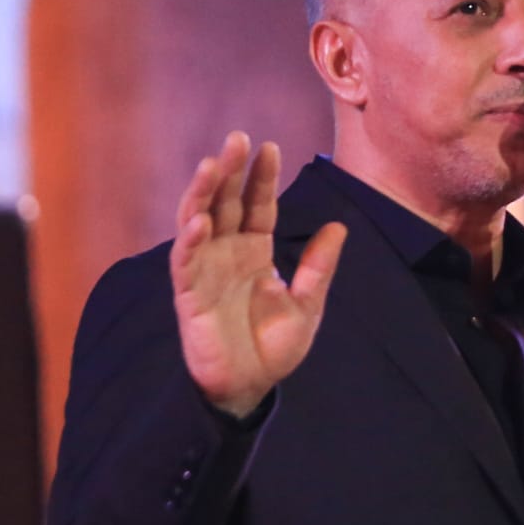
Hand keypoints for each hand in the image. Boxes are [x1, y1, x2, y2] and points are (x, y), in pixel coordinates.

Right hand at [170, 133, 345, 417]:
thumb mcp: (307, 304)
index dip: (261, 177)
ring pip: (198, 221)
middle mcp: (226, 253)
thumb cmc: (273, 347)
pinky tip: (199, 220)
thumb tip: (338, 226)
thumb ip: (319, 267)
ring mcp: (205, 270)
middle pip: (226, 202)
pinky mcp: (189, 295)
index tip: (268, 146)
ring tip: (212, 164)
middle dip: (229, 170)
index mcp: (255, 250)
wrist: (251, 387)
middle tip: (237, 137)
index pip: (257, 205)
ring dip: (202, 193)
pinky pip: (185, 262)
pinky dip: (190, 240)